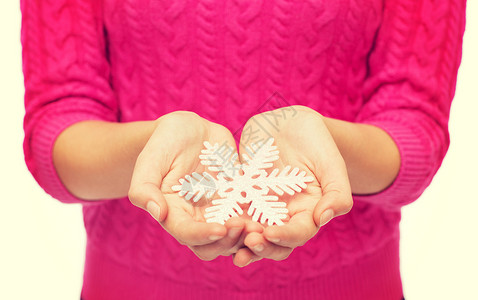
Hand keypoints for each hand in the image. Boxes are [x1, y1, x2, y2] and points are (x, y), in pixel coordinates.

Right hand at [128, 111, 252, 260]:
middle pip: (212, 245)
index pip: (186, 234)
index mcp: (172, 212)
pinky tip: (272, 214)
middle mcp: (195, 218)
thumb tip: (157, 213)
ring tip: (261, 225)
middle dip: (228, 241)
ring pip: (233, 237)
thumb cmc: (165, 141)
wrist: (190, 129)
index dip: (202, 235)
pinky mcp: (236, 200)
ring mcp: (218, 211)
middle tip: (244, 226)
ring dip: (246, 237)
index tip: (220, 228)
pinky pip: (250, 216)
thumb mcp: (151, 158)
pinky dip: (260, 220)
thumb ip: (144, 187)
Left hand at [233, 105, 352, 265]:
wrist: (289, 122)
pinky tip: (211, 220)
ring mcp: (261, 207)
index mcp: (308, 211)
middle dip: (261, 246)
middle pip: (273, 242)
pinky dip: (222, 219)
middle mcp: (284, 215)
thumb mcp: (331, 163)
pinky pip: (231, 211)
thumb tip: (324, 218)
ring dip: (238, 240)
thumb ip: (337, 192)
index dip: (286, 237)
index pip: (299, 233)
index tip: (271, 234)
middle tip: (248, 242)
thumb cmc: (317, 141)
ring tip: (226, 239)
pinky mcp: (242, 195)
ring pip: (249, 231)